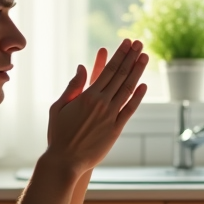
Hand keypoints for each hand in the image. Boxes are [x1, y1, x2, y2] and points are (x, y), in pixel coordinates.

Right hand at [44, 39, 148, 175]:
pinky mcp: (116, 129)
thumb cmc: (58, 134)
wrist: (65, 160)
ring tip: (145, 57)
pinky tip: (143, 85)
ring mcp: (111, 116)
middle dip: (131, 57)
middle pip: (121, 75)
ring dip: (137, 72)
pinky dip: (138, 97)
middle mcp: (102, 103)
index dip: (119, 55)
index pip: (108, 70)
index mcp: (87, 96)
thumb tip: (82, 68)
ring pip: (128, 89)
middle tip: (140, 43)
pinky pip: (130, 110)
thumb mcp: (59, 107)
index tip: (127, 43)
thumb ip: (72, 87)